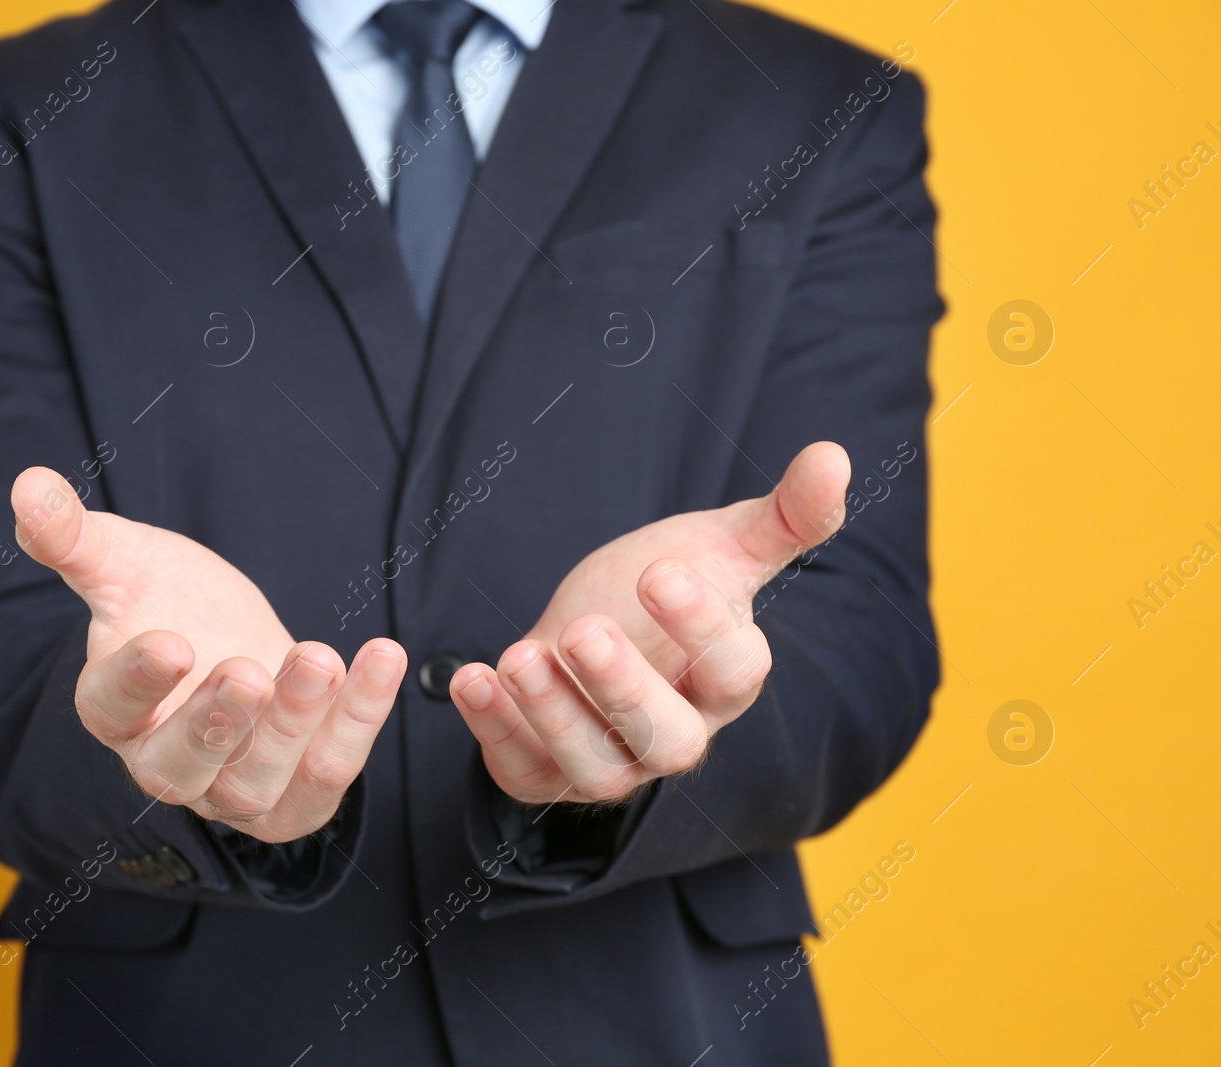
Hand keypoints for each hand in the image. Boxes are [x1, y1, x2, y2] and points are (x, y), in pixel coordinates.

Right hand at [11, 467, 405, 842]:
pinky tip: (383, 658)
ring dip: (294, 724)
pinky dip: (360, 720)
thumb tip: (28, 482)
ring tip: (320, 656)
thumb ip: (77, 537)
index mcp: (115, 711)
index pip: (112, 708)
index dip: (138, 680)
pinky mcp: (296, 798)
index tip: (171, 641)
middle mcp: (167, 763)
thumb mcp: (128, 563)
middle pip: (178, 767)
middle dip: (217, 723)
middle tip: (248, 670)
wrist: (239, 640)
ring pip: (256, 782)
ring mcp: (233, 790)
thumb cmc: (174, 605)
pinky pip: (329, 775)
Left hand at [448, 442, 849, 804]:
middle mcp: (675, 736)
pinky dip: (493, 728)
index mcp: (724, 681)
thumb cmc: (656, 594)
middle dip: (624, 690)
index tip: (659, 571)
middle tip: (581, 630)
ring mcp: (610, 763)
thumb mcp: (718, 548)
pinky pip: (522, 769)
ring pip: (596, 768)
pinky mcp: (544, 773)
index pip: (735, 671)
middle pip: (668, 739)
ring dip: (553, 715)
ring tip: (517, 656)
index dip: (702, 627)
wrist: (582, 631)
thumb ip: (783, 516)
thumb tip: (835, 455)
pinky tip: (470, 677)